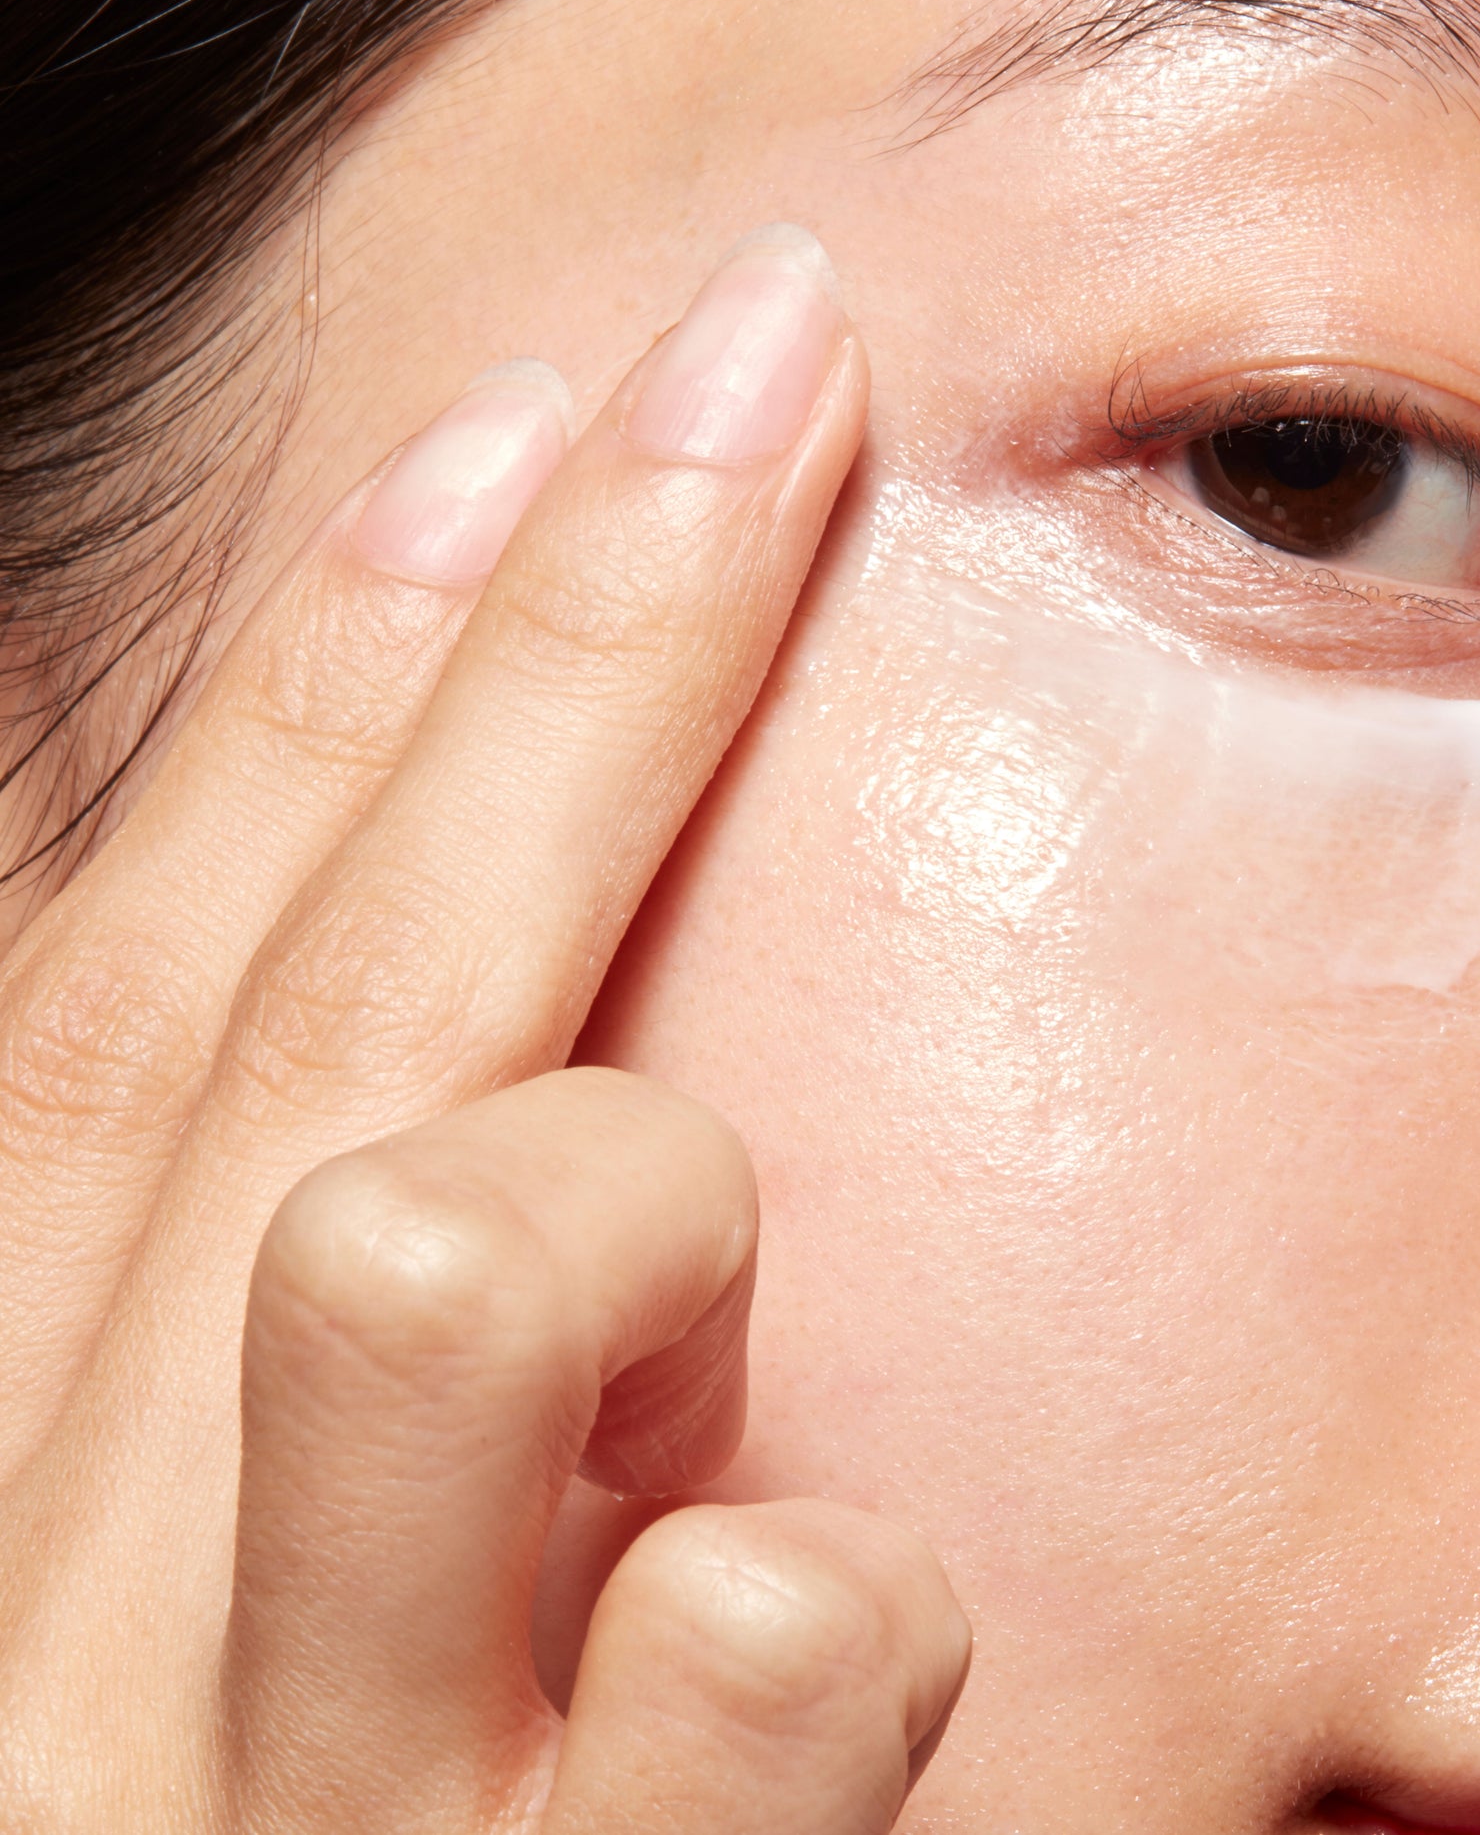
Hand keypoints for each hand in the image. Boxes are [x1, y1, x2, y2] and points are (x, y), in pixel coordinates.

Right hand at [0, 226, 967, 1830]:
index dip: (334, 668)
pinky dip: (804, 1607)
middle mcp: (106, 1616)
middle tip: (758, 367)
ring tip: (663, 1266)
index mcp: (30, 1481)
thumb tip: (272, 983)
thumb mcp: (146, 1611)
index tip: (519, 415)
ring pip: (437, 1261)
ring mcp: (317, 1799)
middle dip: (567, 657)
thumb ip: (187, 1300)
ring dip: (602, 1195)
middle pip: (343, 1009)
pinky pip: (754, 1646)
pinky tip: (821, 1614)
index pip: (180, 975)